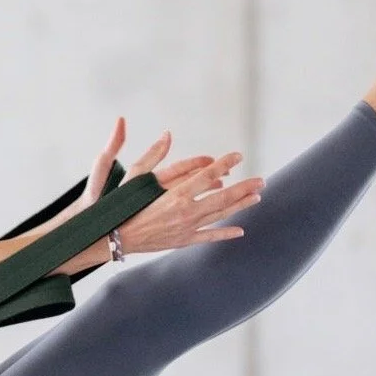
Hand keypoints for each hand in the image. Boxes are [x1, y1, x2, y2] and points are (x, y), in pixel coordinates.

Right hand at [81, 117, 263, 254]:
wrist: (114, 237)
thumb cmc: (122, 205)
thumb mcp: (135, 176)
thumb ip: (155, 156)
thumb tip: (168, 135)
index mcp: (175, 194)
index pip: (207, 175)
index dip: (224, 164)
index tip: (237, 156)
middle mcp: (185, 212)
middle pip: (222, 197)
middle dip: (244, 188)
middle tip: (261, 181)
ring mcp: (186, 228)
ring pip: (219, 215)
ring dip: (239, 206)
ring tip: (256, 198)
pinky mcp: (182, 241)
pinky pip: (208, 237)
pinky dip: (224, 234)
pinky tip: (240, 231)